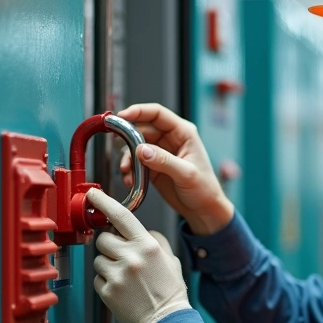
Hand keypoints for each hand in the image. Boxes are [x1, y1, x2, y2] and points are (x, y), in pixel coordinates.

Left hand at [86, 188, 191, 322]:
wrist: (166, 322)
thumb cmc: (169, 291)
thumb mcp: (169, 258)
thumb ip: (153, 240)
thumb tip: (139, 231)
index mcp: (146, 246)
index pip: (121, 216)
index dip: (103, 202)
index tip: (92, 195)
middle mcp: (130, 257)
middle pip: (103, 239)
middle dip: (109, 246)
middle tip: (122, 257)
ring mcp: (117, 275)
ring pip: (98, 259)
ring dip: (108, 265)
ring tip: (125, 277)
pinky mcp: (107, 291)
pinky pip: (97, 278)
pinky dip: (106, 282)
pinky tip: (122, 289)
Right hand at [116, 103, 234, 234]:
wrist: (203, 210)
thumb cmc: (204, 189)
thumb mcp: (186, 174)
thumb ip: (163, 161)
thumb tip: (141, 150)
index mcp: (183, 133)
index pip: (157, 114)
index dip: (138, 112)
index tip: (122, 116)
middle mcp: (170, 139)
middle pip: (141, 129)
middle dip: (127, 138)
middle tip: (117, 146)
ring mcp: (160, 152)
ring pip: (135, 146)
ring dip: (127, 158)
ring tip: (126, 171)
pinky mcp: (153, 166)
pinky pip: (135, 162)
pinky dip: (130, 170)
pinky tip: (130, 180)